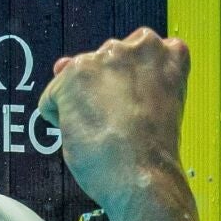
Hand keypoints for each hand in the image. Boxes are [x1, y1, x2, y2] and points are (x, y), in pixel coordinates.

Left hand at [38, 27, 190, 212]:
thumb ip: (116, 77)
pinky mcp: (76, 74)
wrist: (143, 175)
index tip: (136, 112)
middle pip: (101, 66)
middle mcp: (140, 45)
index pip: (134, 55)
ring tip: (106, 130)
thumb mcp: (149, 103)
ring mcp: (107, 56)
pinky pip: (50, 100)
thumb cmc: (149, 150)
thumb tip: (60, 64)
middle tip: (121, 125)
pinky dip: (59, 121)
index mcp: (169, 52)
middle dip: (101, 93)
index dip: (128, 90)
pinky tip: (85, 135)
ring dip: (80, 105)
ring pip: (74, 81)